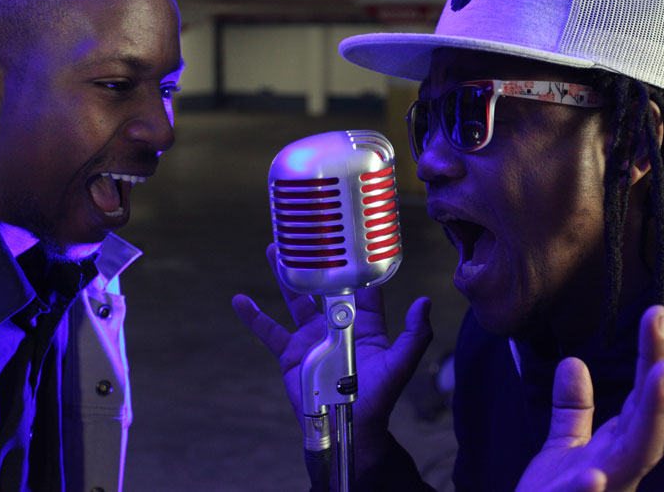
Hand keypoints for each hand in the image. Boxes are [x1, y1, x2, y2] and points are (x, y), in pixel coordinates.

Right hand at [232, 243, 432, 474]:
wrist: (349, 426)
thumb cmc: (379, 397)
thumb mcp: (401, 364)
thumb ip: (416, 335)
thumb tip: (424, 302)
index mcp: (364, 326)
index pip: (362, 290)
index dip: (357, 268)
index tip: (351, 241)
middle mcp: (335, 326)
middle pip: (323, 287)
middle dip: (315, 263)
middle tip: (307, 236)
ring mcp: (311, 338)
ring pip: (295, 300)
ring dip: (284, 277)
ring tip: (276, 251)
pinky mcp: (291, 354)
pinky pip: (268, 332)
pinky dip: (253, 316)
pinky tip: (239, 300)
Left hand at [515, 305, 663, 491]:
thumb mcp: (562, 447)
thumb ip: (574, 409)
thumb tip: (577, 361)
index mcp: (619, 449)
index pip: (646, 396)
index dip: (657, 355)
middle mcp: (621, 468)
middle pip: (651, 413)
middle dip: (662, 366)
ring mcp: (603, 491)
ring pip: (637, 455)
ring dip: (654, 412)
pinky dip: (591, 488)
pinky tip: (594, 473)